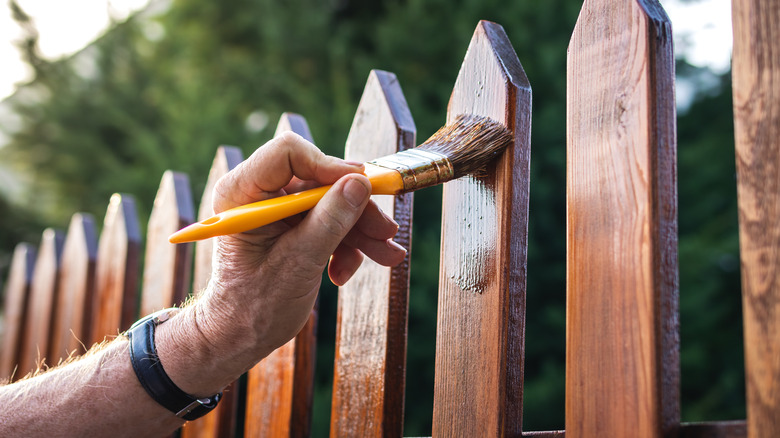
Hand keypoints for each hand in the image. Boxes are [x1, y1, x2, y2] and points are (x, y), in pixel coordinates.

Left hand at [159, 132, 405, 395]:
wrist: (241, 336)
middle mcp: (258, 193)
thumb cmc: (254, 305)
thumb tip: (360, 183)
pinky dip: (345, 244)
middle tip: (386, 231)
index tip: (363, 187)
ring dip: (359, 230)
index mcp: (242, 192)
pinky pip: (328, 220)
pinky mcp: (291, 224)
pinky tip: (345, 271)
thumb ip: (330, 221)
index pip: (289, 153)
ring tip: (386, 256)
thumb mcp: (298, 263)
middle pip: (319, 180)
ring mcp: (276, 208)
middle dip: (355, 208)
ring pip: (330, 201)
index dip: (329, 166)